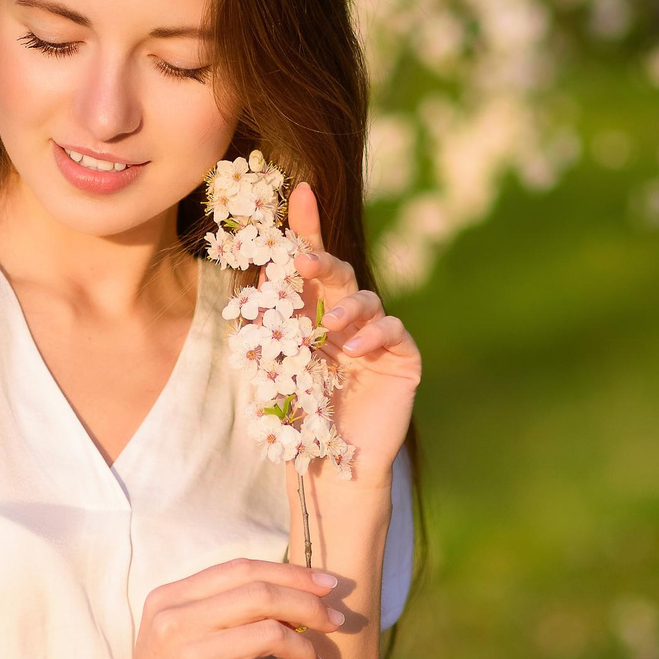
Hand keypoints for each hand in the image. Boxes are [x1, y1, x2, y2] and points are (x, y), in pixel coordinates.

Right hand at [72, 558, 349, 658]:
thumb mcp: (176, 639)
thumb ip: (215, 613)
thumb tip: (286, 598)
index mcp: (170, 597)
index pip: (242, 568)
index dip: (291, 572)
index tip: (327, 585)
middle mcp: (176, 618)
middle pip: (261, 593)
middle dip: (309, 605)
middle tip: (338, 622)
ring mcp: (188, 654)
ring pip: (270, 632)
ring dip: (306, 650)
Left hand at [287, 181, 421, 490]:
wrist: (333, 465)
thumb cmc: (300, 417)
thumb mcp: (277, 365)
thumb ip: (272, 324)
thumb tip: (256, 275)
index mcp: (314, 312)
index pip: (311, 263)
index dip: (307, 227)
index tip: (299, 193)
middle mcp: (347, 317)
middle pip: (338, 273)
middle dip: (321, 262)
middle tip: (303, 261)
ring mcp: (377, 335)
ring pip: (366, 299)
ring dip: (347, 307)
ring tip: (330, 328)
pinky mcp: (402, 356)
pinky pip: (393, 329)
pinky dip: (374, 333)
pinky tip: (355, 349)